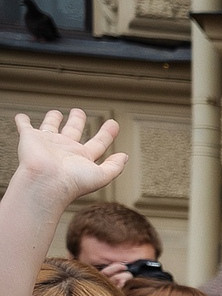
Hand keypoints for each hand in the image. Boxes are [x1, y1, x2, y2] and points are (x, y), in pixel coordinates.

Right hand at [12, 108, 126, 205]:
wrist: (46, 182)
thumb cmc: (72, 182)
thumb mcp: (102, 175)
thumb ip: (115, 166)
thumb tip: (125, 156)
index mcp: (82, 158)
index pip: (98, 143)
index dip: (107, 134)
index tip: (113, 124)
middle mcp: (65, 150)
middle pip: (73, 131)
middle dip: (77, 121)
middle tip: (79, 112)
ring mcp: (48, 143)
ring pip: (50, 127)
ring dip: (53, 119)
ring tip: (57, 113)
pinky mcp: (30, 138)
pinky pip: (24, 126)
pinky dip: (22, 121)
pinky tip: (22, 117)